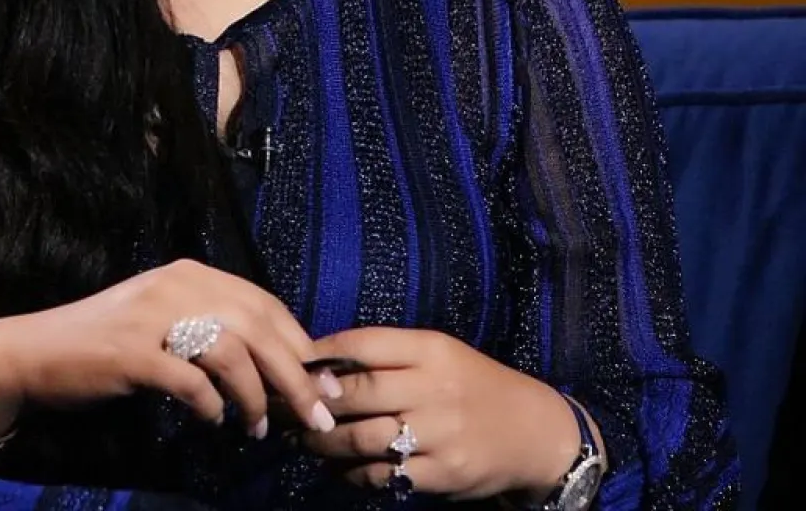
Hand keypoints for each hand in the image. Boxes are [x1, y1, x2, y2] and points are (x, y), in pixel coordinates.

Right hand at [0, 259, 336, 441]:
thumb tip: (282, 370)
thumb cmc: (109, 342)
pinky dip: (210, 405)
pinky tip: (213, 421)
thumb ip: (216, 333)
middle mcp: (176, 285)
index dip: (300, 343)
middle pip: (257, 327)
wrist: (35, 351)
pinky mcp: (131, 352)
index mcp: (192, 273)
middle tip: (317, 416)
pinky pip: (189, 381)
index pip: (264, 303)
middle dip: (295, 376)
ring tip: (260, 428)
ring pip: (231, 352)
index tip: (324, 383)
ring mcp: (152, 316)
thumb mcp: (168, 322)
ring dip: (255, 397)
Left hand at [298, 327, 580, 500]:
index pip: (364, 344)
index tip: (296, 363)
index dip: (323, 354)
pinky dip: (353, 473)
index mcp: (431, 349)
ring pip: (362, 438)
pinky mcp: (441, 474)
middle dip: (315, 400)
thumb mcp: (440, 353)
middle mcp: (433, 388)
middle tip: (286, 406)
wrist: (532, 431)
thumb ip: (390, 354)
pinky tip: (338, 468)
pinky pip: (383, 475)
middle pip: (357, 392)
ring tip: (303, 439)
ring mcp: (438, 434)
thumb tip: (326, 360)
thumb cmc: (474, 384)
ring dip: (324, 441)